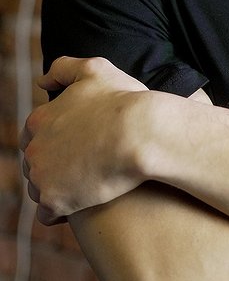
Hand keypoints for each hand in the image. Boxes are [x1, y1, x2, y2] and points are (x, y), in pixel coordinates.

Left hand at [20, 56, 148, 224]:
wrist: (141, 134)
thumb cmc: (123, 100)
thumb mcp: (95, 69)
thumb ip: (64, 68)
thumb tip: (41, 81)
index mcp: (40, 118)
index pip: (36, 133)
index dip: (58, 137)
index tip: (80, 140)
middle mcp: (34, 148)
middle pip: (36, 161)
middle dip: (55, 162)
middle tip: (86, 161)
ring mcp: (42, 176)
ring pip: (40, 187)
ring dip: (58, 186)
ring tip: (87, 181)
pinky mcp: (54, 200)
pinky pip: (48, 213)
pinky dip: (61, 209)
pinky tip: (82, 201)